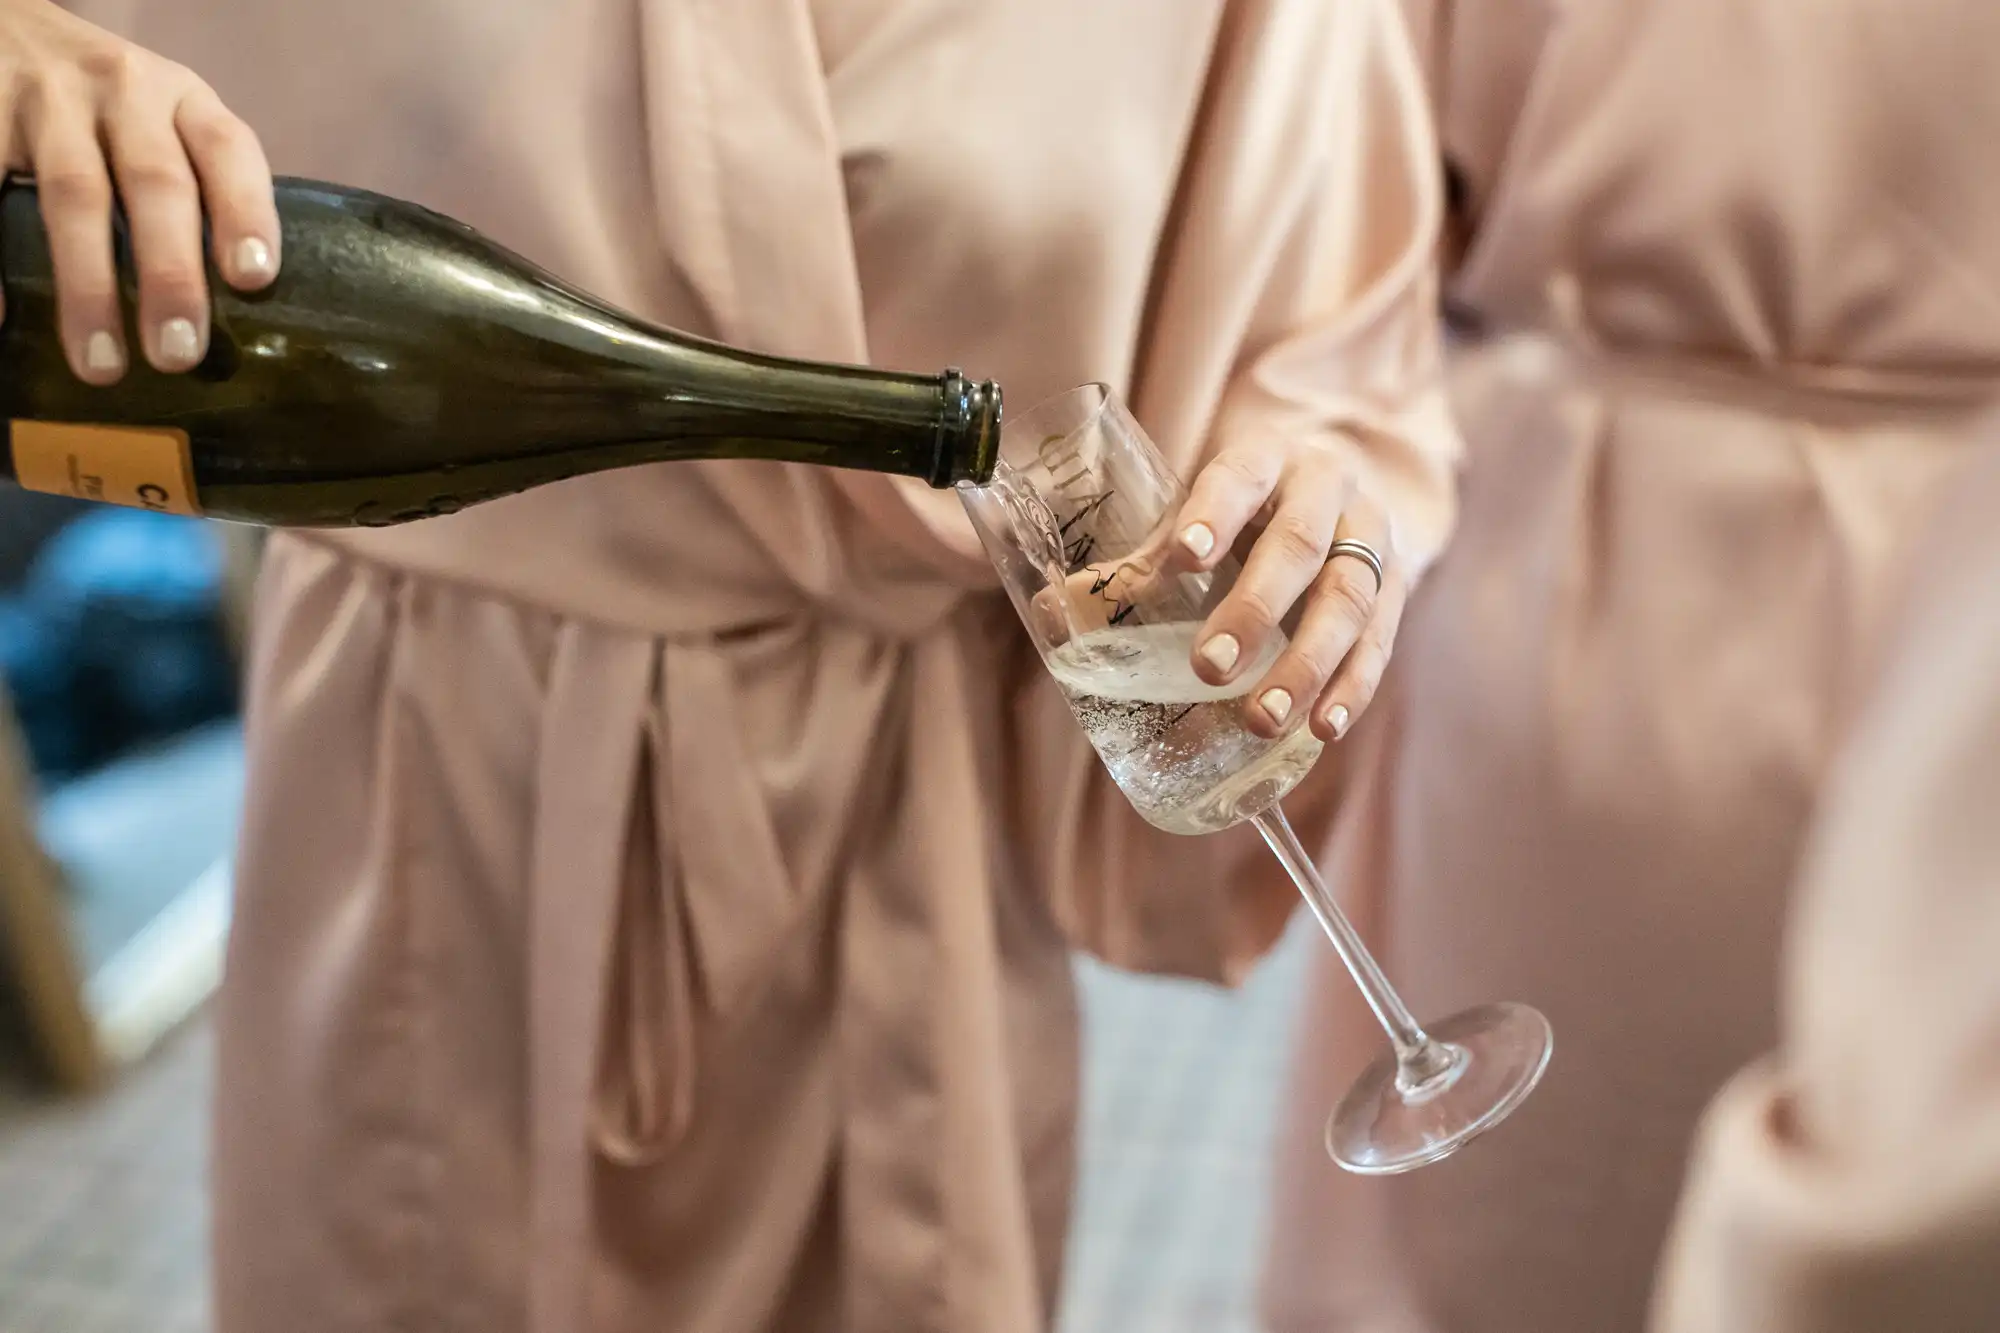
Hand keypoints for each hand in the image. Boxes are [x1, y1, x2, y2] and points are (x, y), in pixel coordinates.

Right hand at [0, 0, 277, 383]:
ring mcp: (50, 100)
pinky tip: (4, 313)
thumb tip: (229, 319)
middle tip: (179, 352)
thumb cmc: (110, 109)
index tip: (253, 279)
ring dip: (90, 285)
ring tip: (103, 363)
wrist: (11, 28)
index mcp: (183, 100)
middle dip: (170, 272)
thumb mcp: (165, 124)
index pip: (228, 150)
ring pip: (76, 193)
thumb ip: (196, 192)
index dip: (245, 212)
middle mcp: (124, 92)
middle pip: (156, 181)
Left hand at [1172, 436, 1406, 741]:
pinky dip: (1352, 687)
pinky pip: (1380, 640)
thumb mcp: (1203, 514)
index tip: (1183, 556)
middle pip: (1299, 546)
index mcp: (1267, 458)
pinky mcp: (1398, 587)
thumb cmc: (1247, 510)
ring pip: (1348, 599)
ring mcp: (1370, 538)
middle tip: (1208, 667)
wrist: (1340, 493)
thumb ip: (1147, 558)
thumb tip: (1060, 610)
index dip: (1214, 515)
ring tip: (1262, 718)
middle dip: (1255, 610)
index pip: (1239, 478)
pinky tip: (1322, 727)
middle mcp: (1327, 489)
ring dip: (1306, 664)